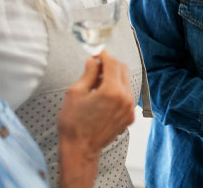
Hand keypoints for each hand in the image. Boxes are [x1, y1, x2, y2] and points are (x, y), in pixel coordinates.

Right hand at [57, 51, 134, 187]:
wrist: (80, 149)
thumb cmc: (73, 123)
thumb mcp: (75, 93)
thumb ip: (88, 73)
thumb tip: (93, 60)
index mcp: (112, 91)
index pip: (113, 63)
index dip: (104, 55)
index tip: (97, 53)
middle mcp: (125, 99)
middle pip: (122, 70)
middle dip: (110, 64)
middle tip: (96, 66)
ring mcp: (129, 109)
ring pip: (126, 82)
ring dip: (114, 77)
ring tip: (97, 83)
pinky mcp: (129, 116)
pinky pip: (127, 95)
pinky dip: (117, 90)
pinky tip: (103, 95)